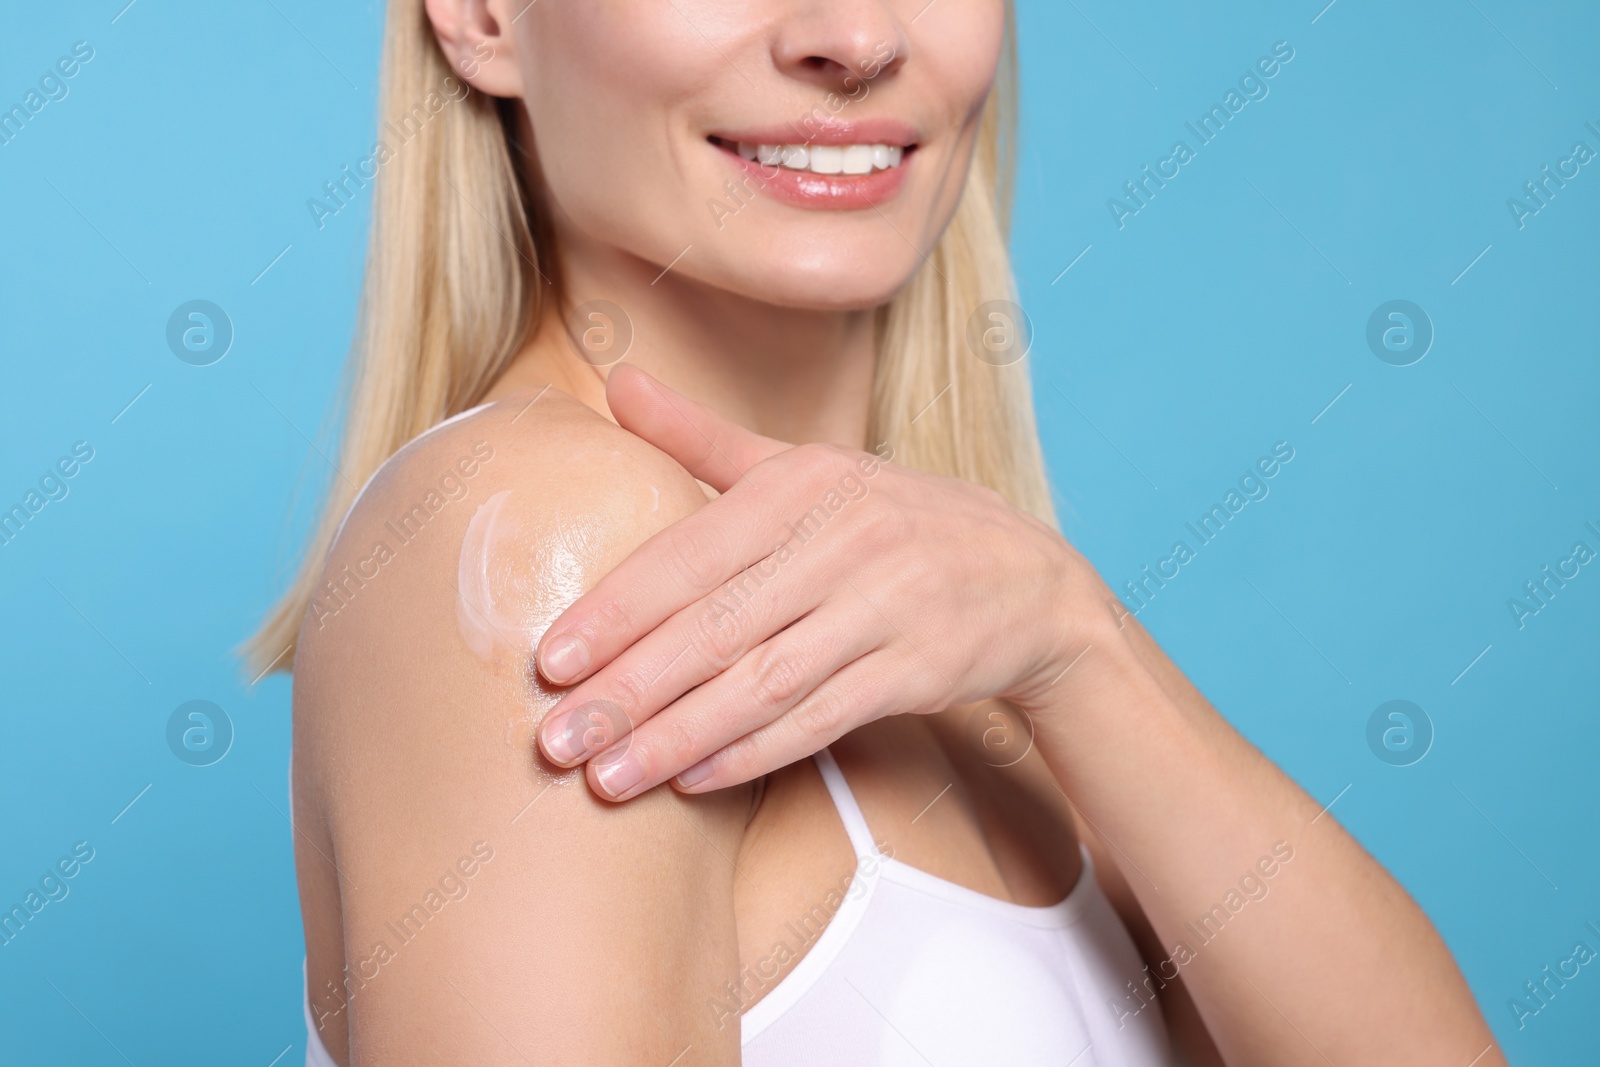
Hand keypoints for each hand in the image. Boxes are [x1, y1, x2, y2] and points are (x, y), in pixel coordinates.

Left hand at [534, 364, 1099, 800]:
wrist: (1031, 581)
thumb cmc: (893, 519)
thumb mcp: (806, 465)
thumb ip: (702, 437)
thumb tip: (613, 379)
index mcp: (802, 482)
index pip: (690, 554)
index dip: (616, 611)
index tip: (550, 662)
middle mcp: (843, 539)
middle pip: (715, 627)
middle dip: (628, 689)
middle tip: (555, 741)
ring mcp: (886, 606)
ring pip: (762, 682)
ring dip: (676, 735)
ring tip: (607, 778)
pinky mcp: (917, 669)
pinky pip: (820, 717)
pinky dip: (753, 752)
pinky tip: (692, 778)